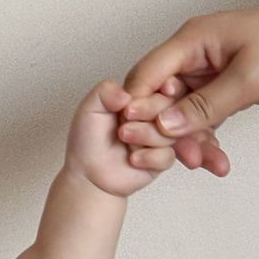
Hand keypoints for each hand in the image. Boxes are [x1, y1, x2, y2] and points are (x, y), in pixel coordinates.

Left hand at [63, 80, 176, 198]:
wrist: (88, 173)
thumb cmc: (88, 140)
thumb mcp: (90, 108)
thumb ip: (105, 91)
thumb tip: (126, 92)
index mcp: (141, 98)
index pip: (162, 85)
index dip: (155, 90)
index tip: (139, 98)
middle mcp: (153, 116)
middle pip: (171, 106)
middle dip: (148, 112)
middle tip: (124, 121)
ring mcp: (159, 137)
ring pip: (171, 131)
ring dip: (146, 135)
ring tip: (124, 138)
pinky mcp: (161, 160)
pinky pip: (168, 156)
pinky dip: (149, 157)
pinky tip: (132, 159)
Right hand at [117, 0, 258, 176]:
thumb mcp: (248, 79)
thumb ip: (203, 106)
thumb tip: (163, 126)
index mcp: (193, 40)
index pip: (147, 76)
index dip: (136, 108)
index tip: (132, 139)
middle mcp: (196, 53)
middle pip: (160, 96)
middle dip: (162, 129)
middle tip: (169, 159)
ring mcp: (212, 70)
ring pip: (183, 111)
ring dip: (189, 138)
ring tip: (200, 163)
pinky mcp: (228, 85)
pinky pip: (205, 115)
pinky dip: (209, 136)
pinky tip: (216, 159)